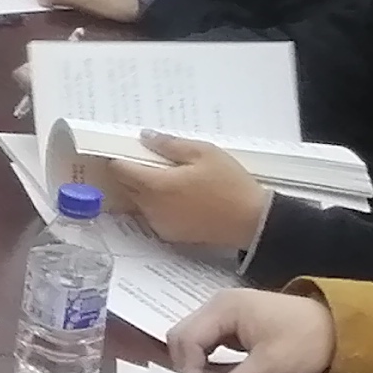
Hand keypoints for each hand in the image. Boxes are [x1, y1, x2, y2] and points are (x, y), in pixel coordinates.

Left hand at [87, 135, 266, 251]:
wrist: (252, 222)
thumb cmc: (230, 185)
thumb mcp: (204, 153)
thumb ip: (169, 145)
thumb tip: (145, 137)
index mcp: (155, 186)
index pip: (120, 170)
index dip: (121, 157)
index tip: (129, 149)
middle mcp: (151, 208)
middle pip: (126, 186)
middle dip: (131, 172)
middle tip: (151, 160)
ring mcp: (159, 224)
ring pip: (139, 202)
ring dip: (144, 189)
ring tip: (170, 178)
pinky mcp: (170, 235)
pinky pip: (153, 215)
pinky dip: (157, 205)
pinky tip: (179, 197)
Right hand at [163, 289, 335, 372]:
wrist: (343, 329)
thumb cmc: (308, 341)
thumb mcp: (270, 365)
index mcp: (223, 307)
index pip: (185, 339)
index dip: (187, 370)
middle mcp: (218, 305)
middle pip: (183, 337)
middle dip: (188, 367)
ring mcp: (226, 313)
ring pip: (194, 341)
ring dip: (198, 366)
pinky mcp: (236, 324)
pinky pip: (210, 343)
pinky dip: (210, 362)